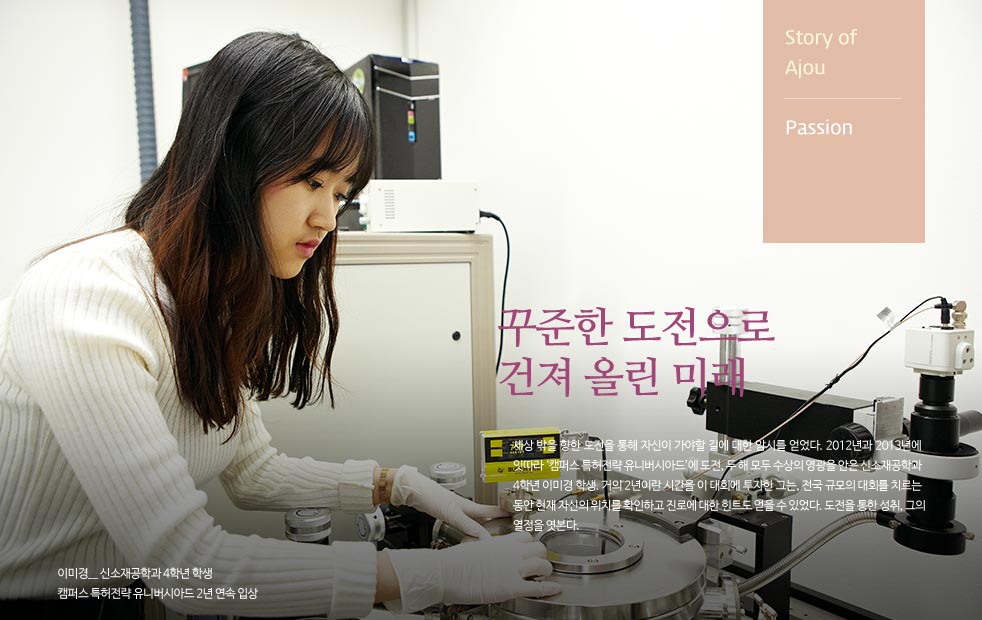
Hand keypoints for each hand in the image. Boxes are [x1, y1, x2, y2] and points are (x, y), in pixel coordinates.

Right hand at [383, 532, 560, 612]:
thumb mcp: (474, 548)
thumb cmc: (453, 562)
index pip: (526, 536)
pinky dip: (549, 588)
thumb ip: (489, 549)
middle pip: (539, 547)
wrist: (445, 572)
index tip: (530, 550)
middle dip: (541, 555)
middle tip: (538, 563)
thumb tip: (489, 553)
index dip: (530, 544)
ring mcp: (513, 569)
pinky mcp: (512, 587)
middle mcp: (510, 552)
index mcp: (500, 542)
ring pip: (543, 564)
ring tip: (545, 575)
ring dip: (546, 570)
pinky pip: (538, 586)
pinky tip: (555, 589)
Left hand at [390, 465, 507, 538]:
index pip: (493, 510)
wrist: (412, 490)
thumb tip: (484, 538)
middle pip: (487, 515)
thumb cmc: (430, 496)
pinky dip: (472, 531)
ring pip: (476, 520)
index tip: (520, 515)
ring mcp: (457, 511)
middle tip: (511, 525)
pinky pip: (466, 524)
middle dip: (499, 520)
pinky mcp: (448, 514)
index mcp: (469, 506)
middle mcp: (465, 508)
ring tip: (495, 534)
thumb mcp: (453, 514)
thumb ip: (469, 526)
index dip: (507, 512)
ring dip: (485, 527)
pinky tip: (471, 535)